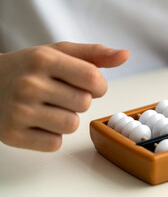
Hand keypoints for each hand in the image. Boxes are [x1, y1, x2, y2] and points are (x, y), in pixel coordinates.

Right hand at [0, 42, 128, 151]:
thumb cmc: (30, 67)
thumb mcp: (59, 53)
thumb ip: (94, 54)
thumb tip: (125, 55)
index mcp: (44, 59)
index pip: (94, 79)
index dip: (98, 85)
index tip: (87, 84)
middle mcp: (29, 84)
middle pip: (85, 103)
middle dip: (80, 100)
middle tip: (59, 94)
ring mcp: (19, 111)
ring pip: (72, 125)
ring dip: (67, 118)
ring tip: (49, 107)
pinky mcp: (12, 135)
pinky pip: (54, 143)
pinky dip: (52, 135)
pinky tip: (38, 121)